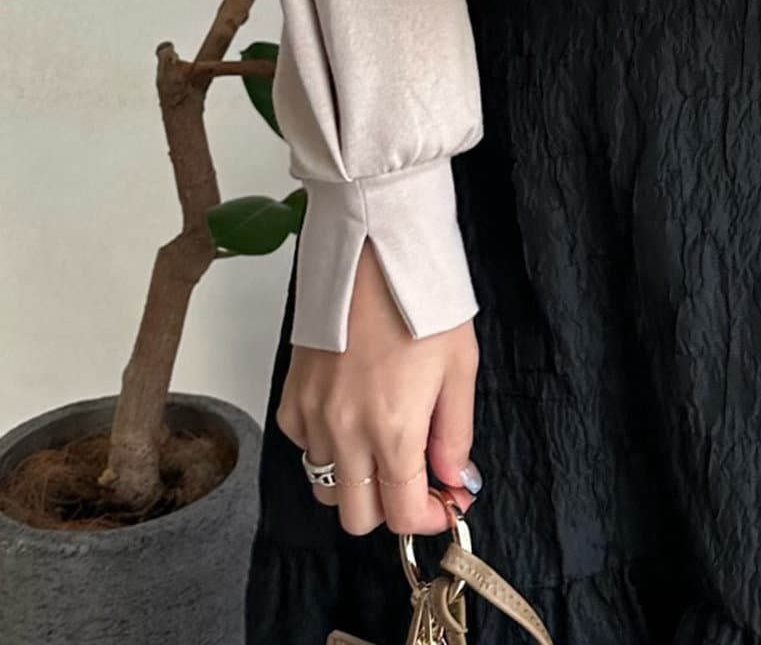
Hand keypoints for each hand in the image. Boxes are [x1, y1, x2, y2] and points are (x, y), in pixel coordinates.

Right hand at [276, 240, 480, 536]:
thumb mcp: (460, 367)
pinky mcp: (292, 395)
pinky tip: (353, 415)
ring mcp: (311, 415)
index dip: (429, 517)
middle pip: (357, 515)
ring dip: (357, 480)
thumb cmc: (421, 301)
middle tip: (416, 476)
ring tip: (383, 443)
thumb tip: (453, 479)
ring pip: (327, 486)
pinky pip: (305, 447)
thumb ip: (454, 434)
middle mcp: (344, 431)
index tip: (444, 504)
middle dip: (390, 506)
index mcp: (393, 428)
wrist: (374, 251)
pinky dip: (327, 447)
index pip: (402, 511)